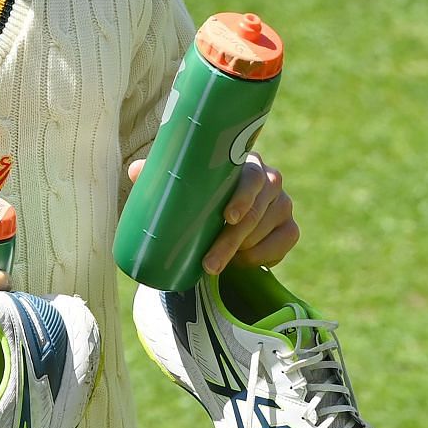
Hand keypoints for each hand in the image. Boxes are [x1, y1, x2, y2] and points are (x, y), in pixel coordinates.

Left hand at [126, 152, 299, 274]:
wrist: (221, 214)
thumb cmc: (198, 192)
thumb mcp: (179, 184)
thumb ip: (159, 175)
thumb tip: (136, 170)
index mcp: (245, 162)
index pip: (252, 176)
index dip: (243, 197)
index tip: (227, 217)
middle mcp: (270, 179)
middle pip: (257, 211)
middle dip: (231, 241)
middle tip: (209, 265)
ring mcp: (283, 204)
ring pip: (265, 232)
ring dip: (242, 252)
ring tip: (217, 264)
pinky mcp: (290, 228)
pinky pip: (282, 246)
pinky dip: (261, 258)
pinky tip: (241, 263)